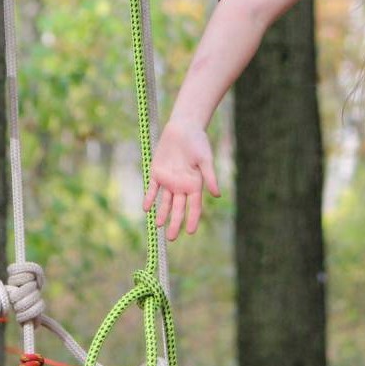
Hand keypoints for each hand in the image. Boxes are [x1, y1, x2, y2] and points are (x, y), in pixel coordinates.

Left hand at [142, 120, 220, 239]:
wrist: (184, 127)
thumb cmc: (198, 142)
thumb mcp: (206, 159)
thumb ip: (210, 177)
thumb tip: (217, 195)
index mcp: (195, 184)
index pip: (194, 206)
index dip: (193, 219)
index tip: (191, 232)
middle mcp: (182, 186)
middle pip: (178, 208)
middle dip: (175, 223)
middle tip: (172, 237)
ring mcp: (169, 180)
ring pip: (165, 202)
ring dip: (162, 213)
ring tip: (159, 225)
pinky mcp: (157, 173)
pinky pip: (152, 189)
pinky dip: (149, 198)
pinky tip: (147, 208)